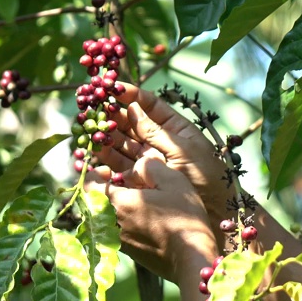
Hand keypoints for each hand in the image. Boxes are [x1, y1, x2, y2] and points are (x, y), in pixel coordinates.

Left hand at [84, 157, 216, 300]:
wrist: (191, 258)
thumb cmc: (183, 218)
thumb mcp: (172, 181)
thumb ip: (149, 166)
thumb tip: (136, 168)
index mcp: (117, 203)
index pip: (89, 185)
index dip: (95, 174)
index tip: (110, 171)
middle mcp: (111, 223)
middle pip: (93, 202)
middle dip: (104, 189)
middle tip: (122, 184)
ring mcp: (116, 240)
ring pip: (103, 217)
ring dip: (112, 205)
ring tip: (134, 200)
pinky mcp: (126, 251)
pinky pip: (113, 230)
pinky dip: (120, 220)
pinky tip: (141, 218)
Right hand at [95, 83, 235, 243]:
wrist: (215, 213)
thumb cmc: (206, 177)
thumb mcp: (183, 150)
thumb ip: (155, 132)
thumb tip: (132, 107)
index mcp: (175, 128)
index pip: (150, 105)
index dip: (131, 95)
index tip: (112, 87)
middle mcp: (159, 142)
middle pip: (131, 123)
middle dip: (111, 114)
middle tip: (92, 106)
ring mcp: (148, 160)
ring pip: (120, 144)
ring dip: (103, 135)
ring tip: (86, 128)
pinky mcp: (138, 180)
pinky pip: (117, 167)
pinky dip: (103, 161)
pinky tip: (88, 154)